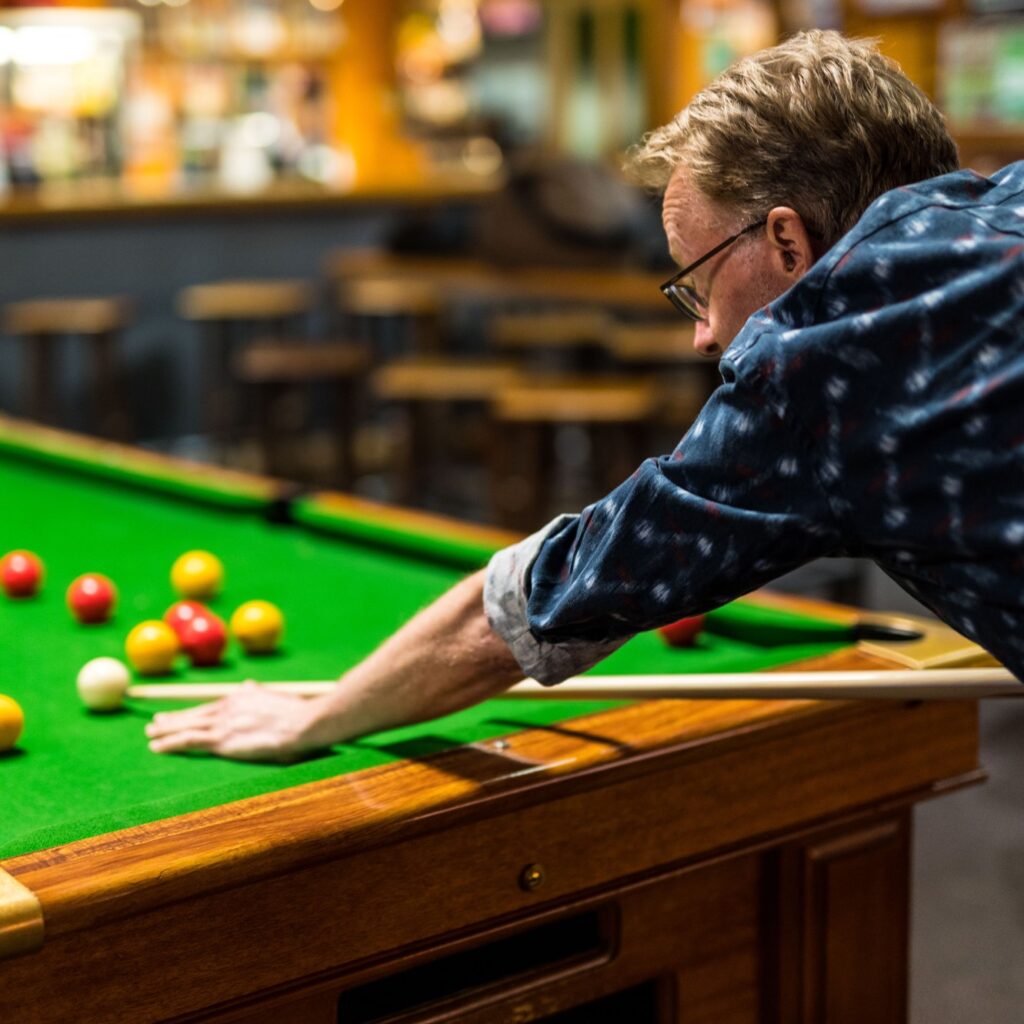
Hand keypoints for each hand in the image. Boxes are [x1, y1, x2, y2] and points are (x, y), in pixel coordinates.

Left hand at [145, 681, 326, 762]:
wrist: (304, 722)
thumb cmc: (298, 714)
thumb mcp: (275, 698)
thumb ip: (259, 694)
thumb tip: (248, 685)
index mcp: (241, 697)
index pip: (210, 706)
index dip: (192, 712)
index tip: (179, 714)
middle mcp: (228, 707)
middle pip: (193, 714)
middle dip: (172, 719)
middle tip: (154, 723)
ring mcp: (223, 723)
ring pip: (186, 726)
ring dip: (165, 731)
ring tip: (149, 735)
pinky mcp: (222, 740)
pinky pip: (188, 740)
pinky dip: (170, 743)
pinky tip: (156, 747)